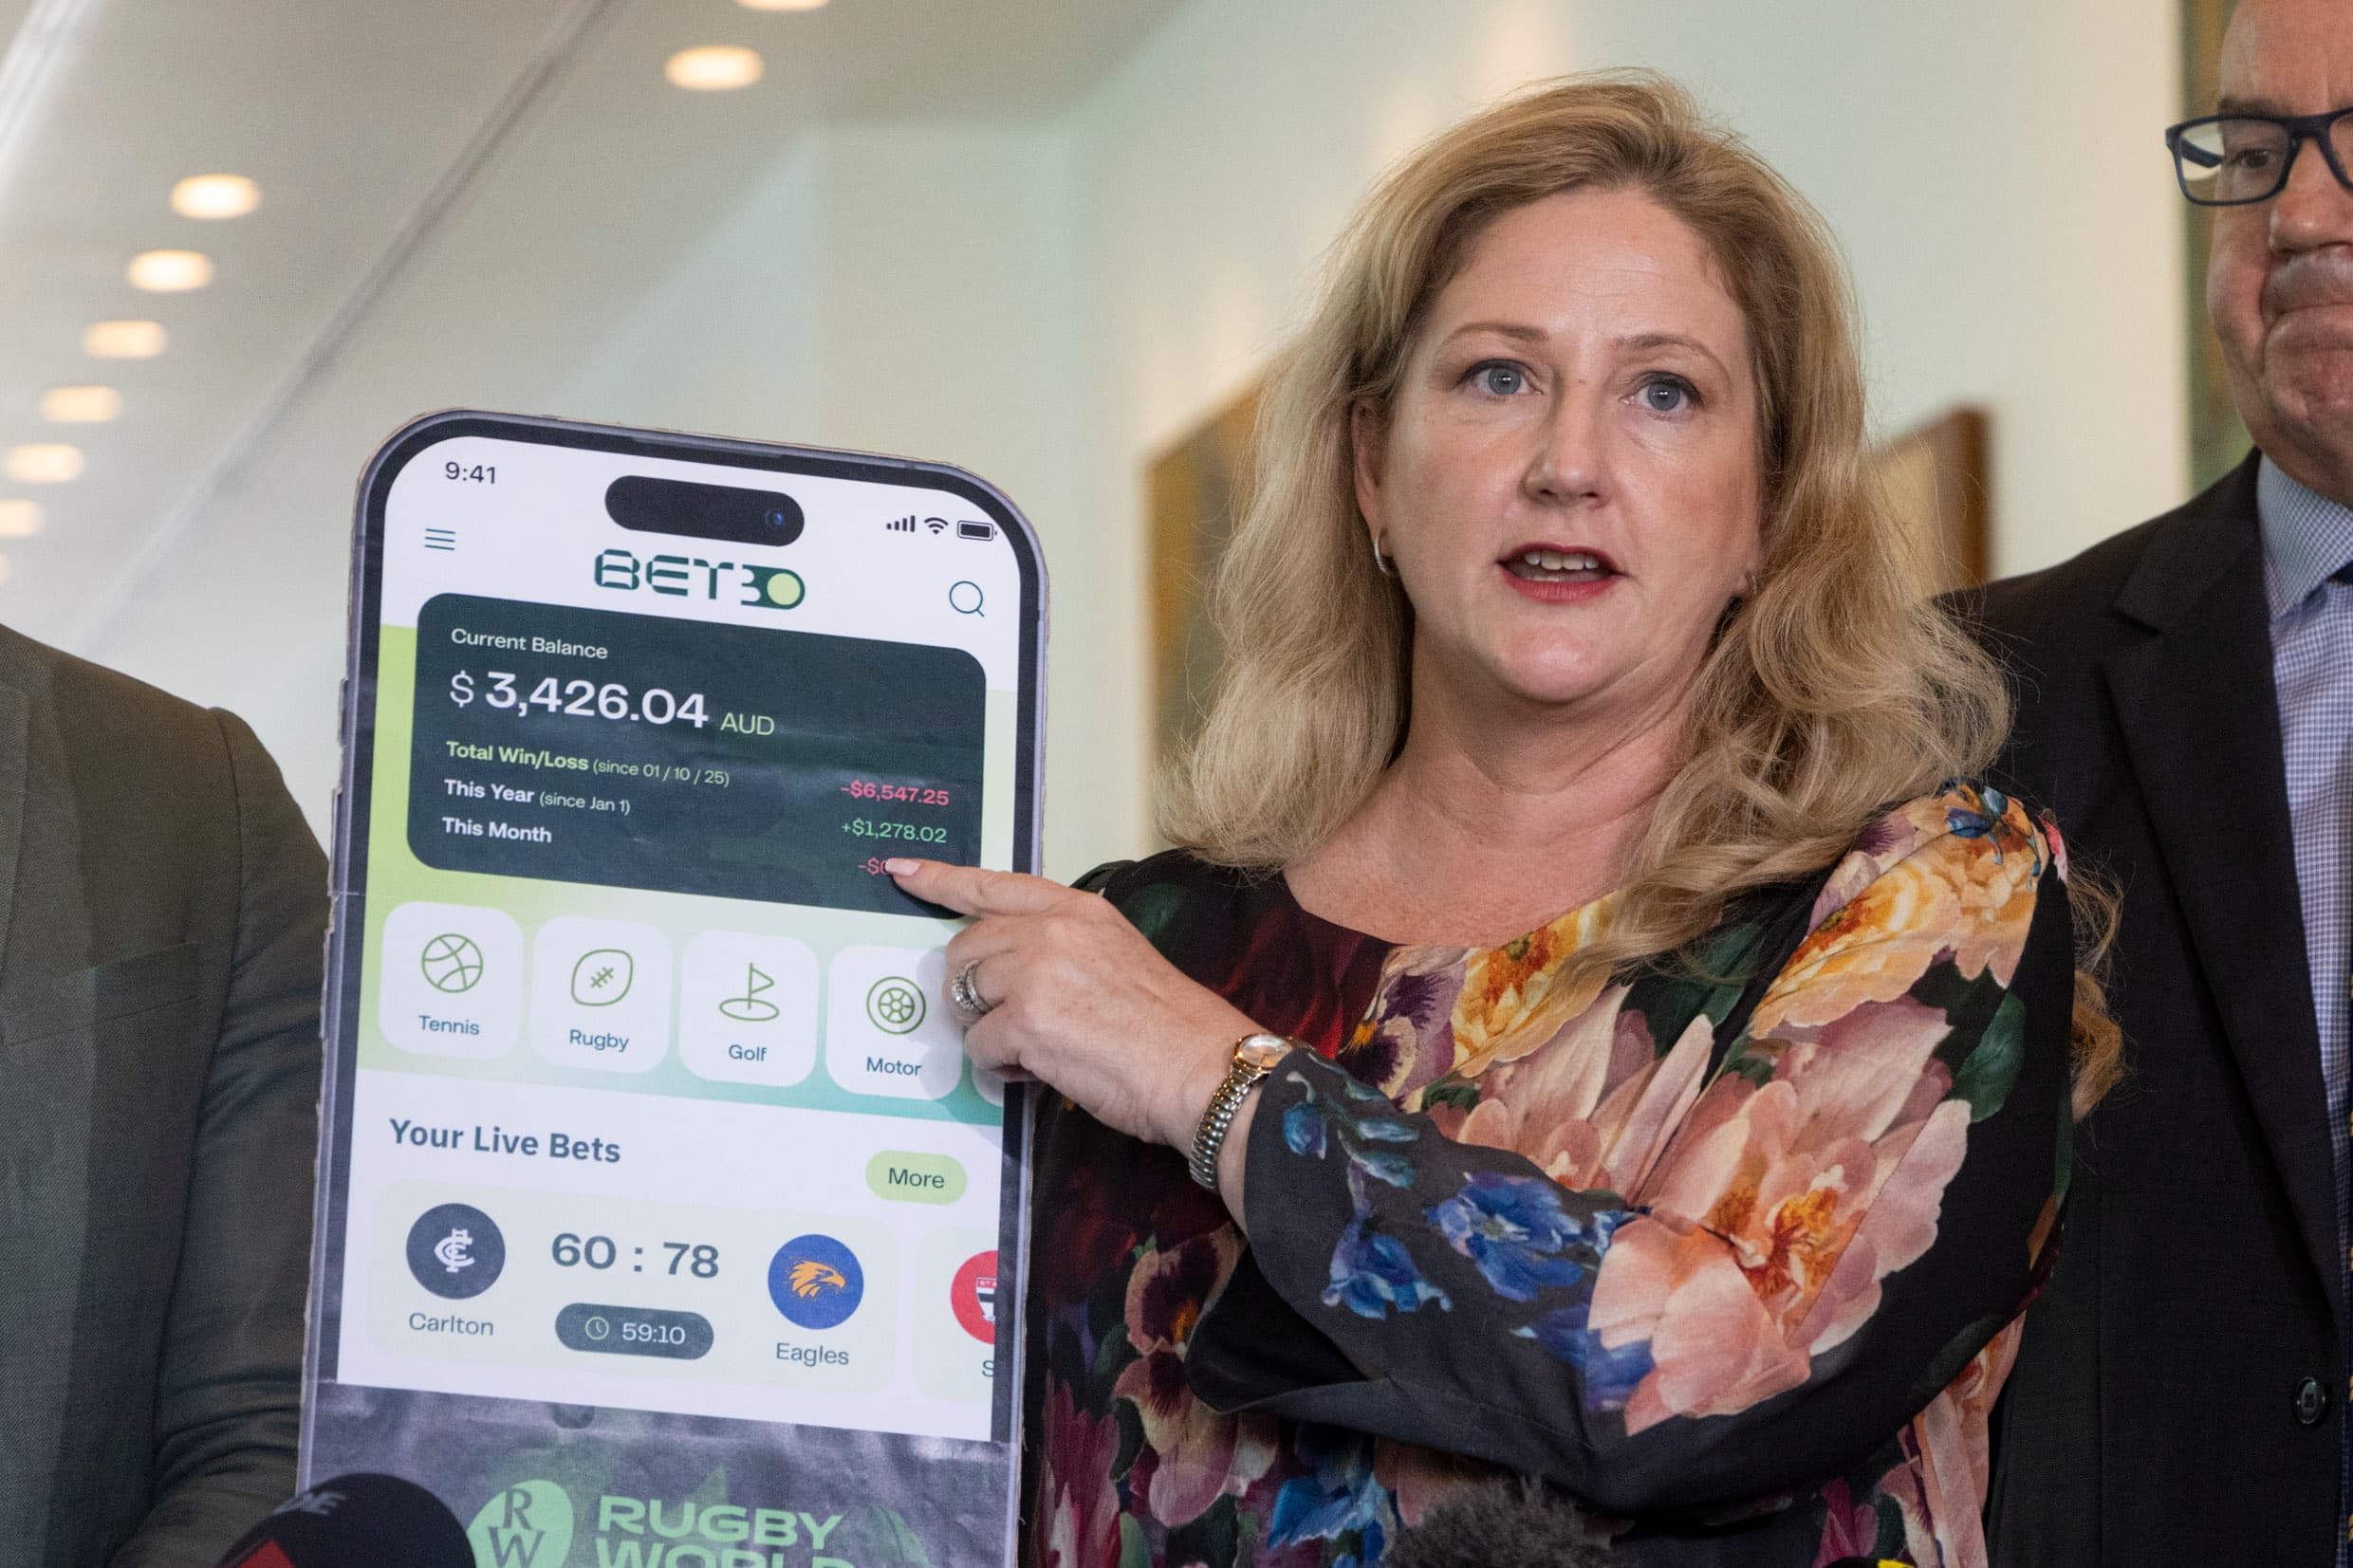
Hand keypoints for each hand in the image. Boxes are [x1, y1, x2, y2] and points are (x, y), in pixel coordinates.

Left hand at [885, 858, 1258, 1150]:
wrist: (1200, 1067)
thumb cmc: (1169, 1026)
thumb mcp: (1118, 956)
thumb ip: (1063, 948)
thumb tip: (1010, 972)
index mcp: (1077, 910)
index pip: (994, 885)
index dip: (941, 881)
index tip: (903, 872)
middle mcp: (1052, 930)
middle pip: (964, 949)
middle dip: (970, 991)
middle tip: (1006, 1021)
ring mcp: (1036, 972)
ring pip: (964, 998)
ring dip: (986, 1030)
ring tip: (1033, 1048)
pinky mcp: (1026, 1021)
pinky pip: (978, 1046)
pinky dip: (1000, 1066)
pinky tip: (1038, 1070)